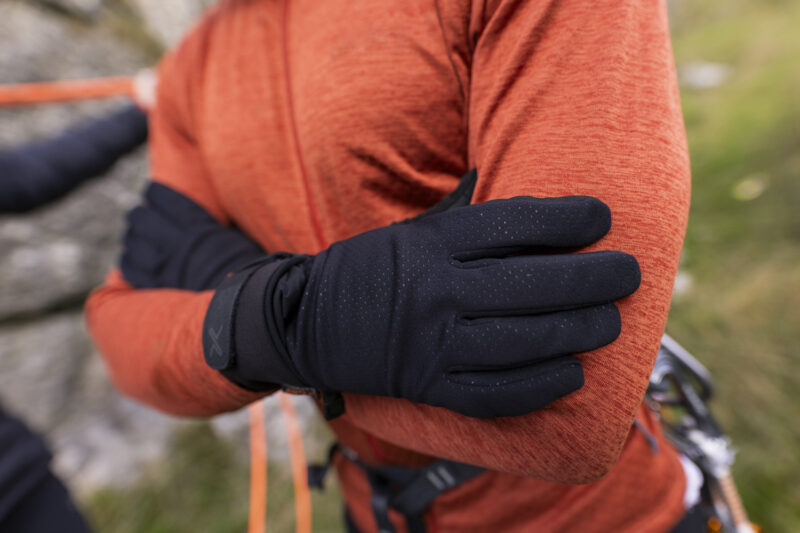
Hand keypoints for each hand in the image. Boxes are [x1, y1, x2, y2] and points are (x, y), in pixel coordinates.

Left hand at [120, 182, 265, 290]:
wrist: (242, 308)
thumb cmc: (246, 271)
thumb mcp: (235, 239)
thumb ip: (214, 226)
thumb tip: (207, 216)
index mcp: (197, 227)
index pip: (164, 199)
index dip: (154, 191)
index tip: (153, 190)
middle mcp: (175, 244)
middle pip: (141, 218)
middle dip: (139, 213)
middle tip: (142, 214)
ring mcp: (163, 266)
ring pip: (131, 242)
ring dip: (131, 236)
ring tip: (134, 235)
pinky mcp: (156, 287)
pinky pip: (129, 270)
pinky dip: (127, 261)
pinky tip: (130, 258)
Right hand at [203, 187, 639, 418]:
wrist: (309, 324)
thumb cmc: (373, 269)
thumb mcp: (413, 230)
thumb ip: (469, 218)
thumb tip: (538, 205)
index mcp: (431, 244)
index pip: (513, 224)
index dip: (568, 218)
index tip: (604, 217)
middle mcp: (435, 292)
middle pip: (531, 284)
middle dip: (592, 278)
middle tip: (628, 273)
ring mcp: (432, 344)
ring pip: (523, 341)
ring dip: (578, 332)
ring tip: (610, 322)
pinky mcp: (429, 385)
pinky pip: (496, 392)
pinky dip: (540, 385)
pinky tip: (572, 374)